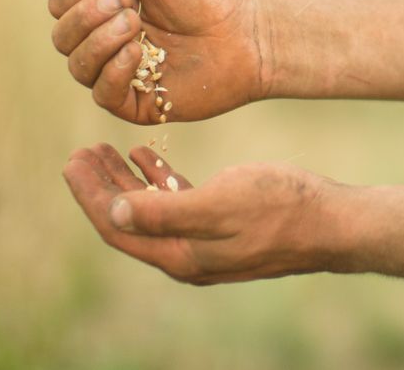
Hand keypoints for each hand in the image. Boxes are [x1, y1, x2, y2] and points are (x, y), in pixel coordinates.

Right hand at [47, 0, 264, 123]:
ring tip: (135, 23)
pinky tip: (137, 51)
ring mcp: (122, 72)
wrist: (247, 27)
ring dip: (98, 40)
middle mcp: (108, 40)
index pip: (61, 3)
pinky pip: (102, 94)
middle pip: (62, 36)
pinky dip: (112, 70)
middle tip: (128, 2)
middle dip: (87, 14)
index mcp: (107, 5)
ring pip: (76, 65)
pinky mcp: (139, 102)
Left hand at [62, 144, 335, 283]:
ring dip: (126, 181)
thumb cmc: (280, 207)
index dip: (90, 195)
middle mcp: (186, 254)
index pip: (117, 228)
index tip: (70, 162)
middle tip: (79, 153)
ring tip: (105, 150)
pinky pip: (177, 203)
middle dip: (100, 187)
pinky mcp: (224, 225)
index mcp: (180, 254)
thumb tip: (113, 213)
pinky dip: (158, 180)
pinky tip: (147, 156)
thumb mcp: (219, 203)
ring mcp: (205, 241)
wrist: (332, 222)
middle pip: (127, 221)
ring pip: (149, 210)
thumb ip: (164, 210)